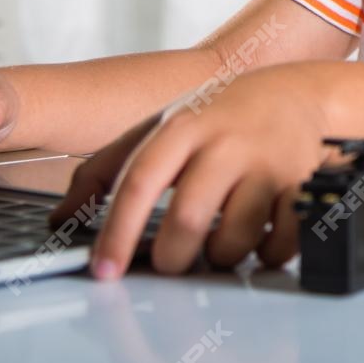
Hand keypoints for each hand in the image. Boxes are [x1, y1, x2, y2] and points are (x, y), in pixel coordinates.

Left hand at [49, 66, 333, 279]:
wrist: (297, 92)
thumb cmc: (220, 115)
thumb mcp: (162, 125)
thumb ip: (108, 167)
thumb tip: (61, 216)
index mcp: (184, 125)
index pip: (139, 181)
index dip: (117, 232)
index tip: (105, 270)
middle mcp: (226, 142)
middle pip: (188, 219)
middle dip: (172, 258)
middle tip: (169, 262)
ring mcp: (268, 163)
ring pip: (235, 239)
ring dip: (219, 256)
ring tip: (217, 243)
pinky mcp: (301, 185)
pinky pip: (279, 243)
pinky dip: (263, 255)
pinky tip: (257, 239)